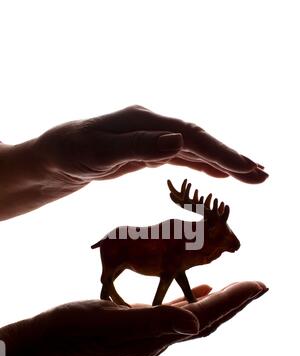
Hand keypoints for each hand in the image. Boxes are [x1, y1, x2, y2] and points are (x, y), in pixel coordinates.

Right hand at [0, 280, 266, 355]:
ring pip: (196, 318)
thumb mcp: (113, 320)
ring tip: (238, 289)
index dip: (234, 301)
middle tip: (259, 287)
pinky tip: (200, 292)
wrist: (51, 338)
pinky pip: (176, 315)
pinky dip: (194, 302)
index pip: (207, 317)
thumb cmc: (77, 327)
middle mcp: (160, 338)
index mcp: (158, 336)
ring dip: (220, 303)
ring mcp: (150, 334)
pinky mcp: (138, 326)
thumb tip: (197, 324)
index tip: (259, 285)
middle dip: (236, 303)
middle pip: (208, 321)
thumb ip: (155, 321)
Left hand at [36, 105, 267, 187]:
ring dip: (223, 162)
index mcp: (145, 122)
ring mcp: (152, 137)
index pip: (191, 137)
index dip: (221, 154)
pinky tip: (218, 173)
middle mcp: (153, 125)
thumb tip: (179, 141)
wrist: (55, 157)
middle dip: (231, 157)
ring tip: (251, 175)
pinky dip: (203, 164)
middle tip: (262, 175)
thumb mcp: (100, 152)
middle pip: (200, 140)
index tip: (246, 170)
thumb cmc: (71, 153)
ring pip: (195, 149)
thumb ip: (139, 147)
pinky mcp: (148, 150)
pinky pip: (183, 156)